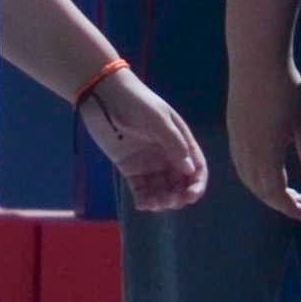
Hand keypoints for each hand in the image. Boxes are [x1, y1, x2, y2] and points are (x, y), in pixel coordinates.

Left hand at [78, 65, 210, 216]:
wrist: (103, 96)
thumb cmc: (135, 102)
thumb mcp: (158, 119)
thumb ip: (174, 143)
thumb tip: (190, 170)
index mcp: (180, 142)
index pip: (196, 168)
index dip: (197, 184)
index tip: (191, 196)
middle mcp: (167, 155)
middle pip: (180, 183)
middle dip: (178, 196)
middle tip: (169, 201)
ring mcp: (149, 163)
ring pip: (162, 188)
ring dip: (162, 200)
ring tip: (154, 204)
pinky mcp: (130, 168)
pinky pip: (141, 188)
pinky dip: (144, 199)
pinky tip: (143, 205)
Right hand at [225, 50, 300, 224]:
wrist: (256, 61)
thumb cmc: (287, 90)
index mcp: (267, 153)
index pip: (276, 193)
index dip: (291, 208)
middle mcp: (247, 152)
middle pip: (260, 190)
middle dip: (281, 203)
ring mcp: (237, 141)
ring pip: (247, 178)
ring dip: (266, 191)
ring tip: (288, 192)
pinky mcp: (233, 131)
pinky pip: (240, 165)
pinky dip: (254, 177)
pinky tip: (269, 172)